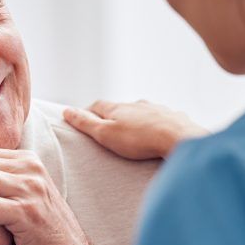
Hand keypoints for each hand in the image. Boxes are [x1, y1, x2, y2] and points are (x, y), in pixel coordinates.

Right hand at [63, 100, 207, 159]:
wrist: (177, 138)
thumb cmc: (139, 140)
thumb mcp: (105, 134)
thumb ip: (85, 123)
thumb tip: (67, 111)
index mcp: (118, 108)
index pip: (97, 106)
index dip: (88, 112)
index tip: (83, 120)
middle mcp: (137, 104)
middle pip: (120, 108)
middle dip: (113, 117)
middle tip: (108, 129)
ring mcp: (157, 109)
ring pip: (142, 112)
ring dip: (136, 120)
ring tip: (133, 134)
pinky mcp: (173, 118)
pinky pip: (161, 120)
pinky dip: (155, 126)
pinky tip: (158, 135)